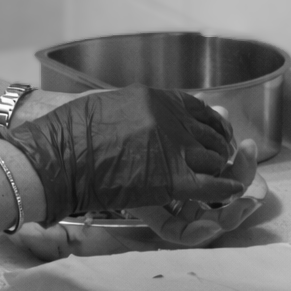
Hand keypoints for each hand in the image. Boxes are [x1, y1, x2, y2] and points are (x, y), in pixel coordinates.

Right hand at [0, 85, 244, 225]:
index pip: (199, 109)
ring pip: (214, 159)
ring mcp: (173, 147)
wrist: (60, 155)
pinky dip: (225, 188)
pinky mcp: (171, 178)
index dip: (213, 124)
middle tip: (224, 159)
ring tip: (225, 175)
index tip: (217, 134)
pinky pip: (211, 184)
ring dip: (222, 168)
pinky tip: (231, 191)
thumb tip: (155, 115)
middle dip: (221, 148)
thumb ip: (142, 109)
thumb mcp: (113, 104)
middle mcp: (170, 119)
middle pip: (211, 134)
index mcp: (158, 99)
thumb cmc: (75, 129)